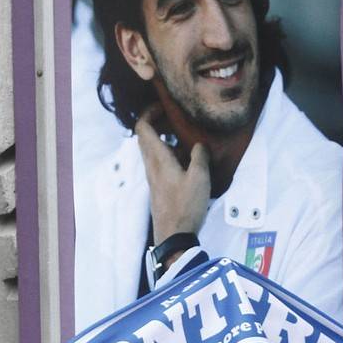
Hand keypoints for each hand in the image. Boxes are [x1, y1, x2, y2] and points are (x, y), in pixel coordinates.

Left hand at [135, 105, 210, 243]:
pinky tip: (187, 161)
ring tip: (187, 140)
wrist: (174, 235)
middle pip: (145, 137)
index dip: (149, 112)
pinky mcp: (159, 187)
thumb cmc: (186, 206)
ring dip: (165, 140)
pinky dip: (170, 154)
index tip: (164, 107)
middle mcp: (151, 165)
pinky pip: (160, 163)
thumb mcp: (200, 179)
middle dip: (158, 124)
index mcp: (158, 158)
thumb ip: (199, 157)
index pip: (143, 127)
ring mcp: (153, 177)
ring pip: (153, 150)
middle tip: (177, 120)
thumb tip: (199, 144)